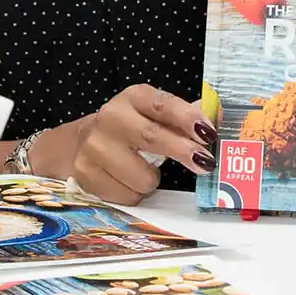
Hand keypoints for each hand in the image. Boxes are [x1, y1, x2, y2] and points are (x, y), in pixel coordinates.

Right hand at [58, 84, 217, 205]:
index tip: (209, 133)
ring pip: (143, 177)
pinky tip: (125, 180)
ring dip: (152, 180)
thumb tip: (217, 117)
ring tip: (143, 170)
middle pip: (152, 137)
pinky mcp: (86, 174)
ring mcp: (95, 146)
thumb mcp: (152, 115)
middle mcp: (111, 117)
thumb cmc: (128, 129)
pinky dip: (134, 193)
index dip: (187, 118)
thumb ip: (182, 118)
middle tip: (204, 163)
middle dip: (182, 151)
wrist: (78, 144)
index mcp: (133, 98)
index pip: (162, 105)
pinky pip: (128, 196)